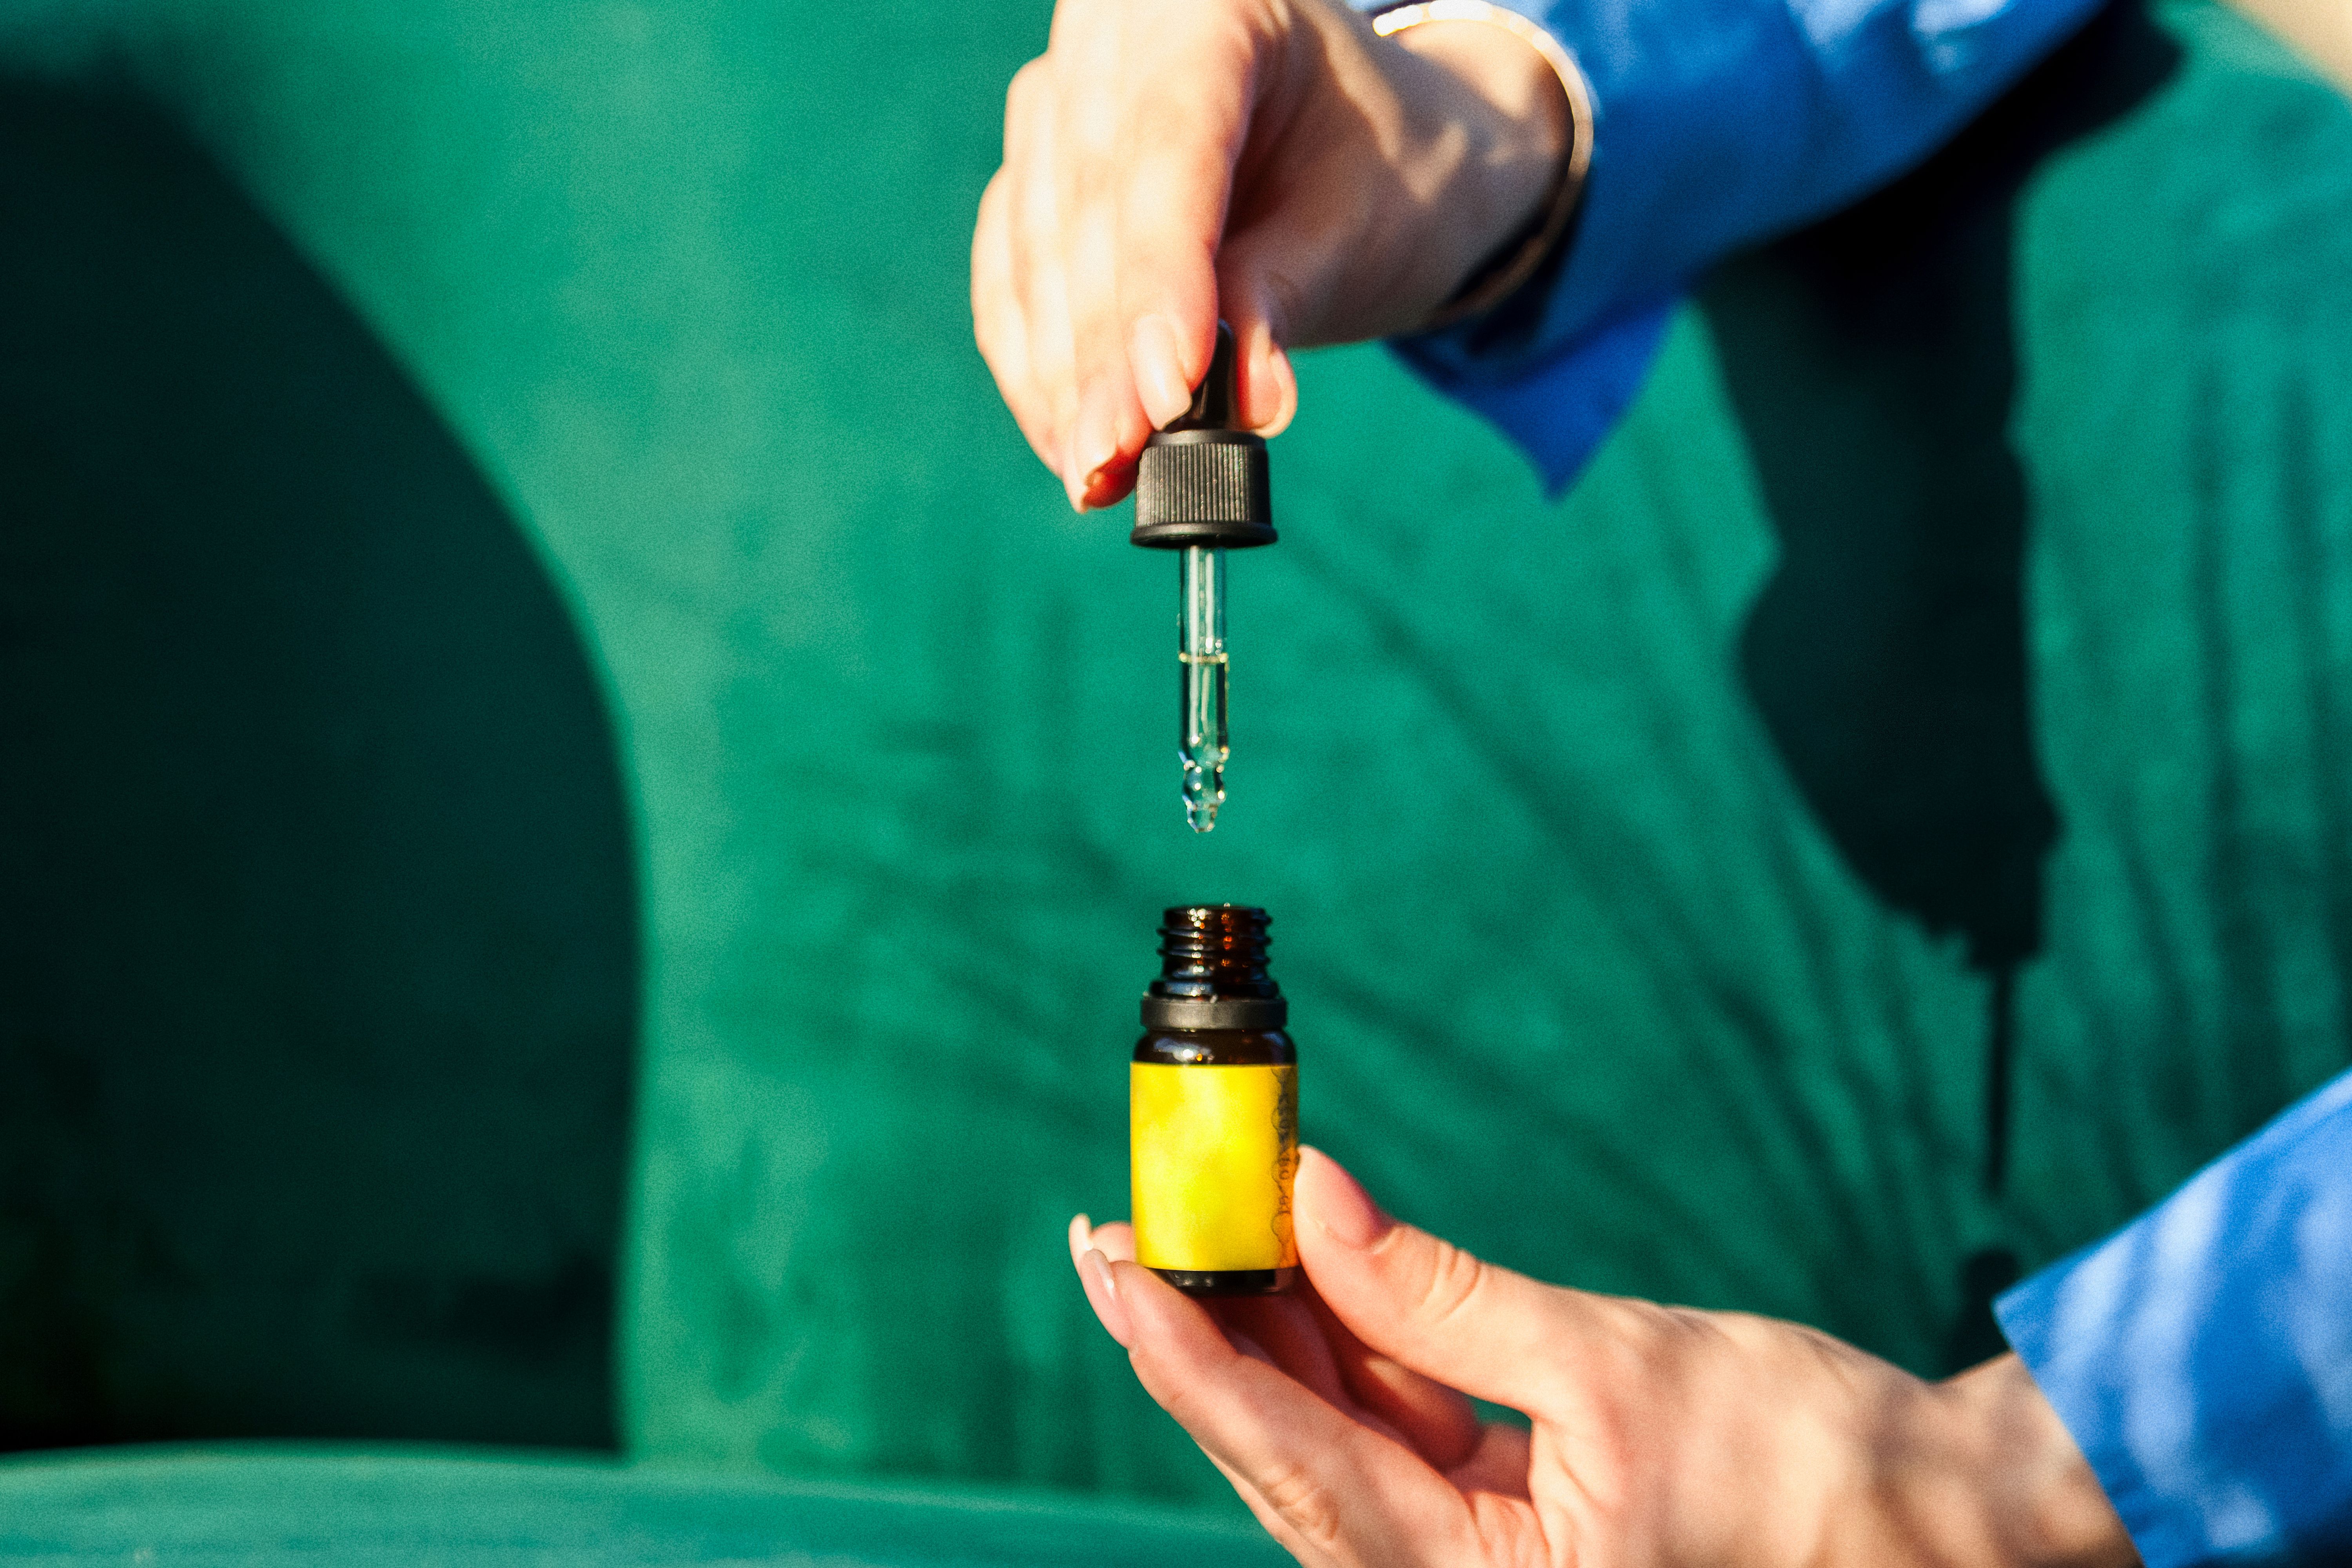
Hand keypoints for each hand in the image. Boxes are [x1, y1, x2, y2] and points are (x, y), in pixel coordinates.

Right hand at [973, 0, 1569, 510]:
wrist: (1378, 149)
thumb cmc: (1386, 170)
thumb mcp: (1363, 222)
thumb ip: (1287, 294)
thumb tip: (1242, 404)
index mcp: (1209, 4)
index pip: (1164, 147)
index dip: (1157, 278)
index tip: (1167, 391)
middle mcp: (1113, 36)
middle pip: (1087, 208)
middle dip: (1098, 353)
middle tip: (1115, 462)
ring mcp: (1058, 103)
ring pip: (1033, 251)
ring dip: (1058, 376)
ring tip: (1094, 476)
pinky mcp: (1032, 176)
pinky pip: (1011, 278)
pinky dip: (1038, 366)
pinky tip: (1067, 442)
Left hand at [1070, 1149, 2136, 1566]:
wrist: (1933, 1519)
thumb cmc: (1803, 1457)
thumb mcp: (1611, 1359)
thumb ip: (1441, 1293)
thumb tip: (1314, 1200)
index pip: (1292, 1458)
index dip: (1190, 1356)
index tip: (1117, 1263)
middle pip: (1288, 1461)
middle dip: (1204, 1341)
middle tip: (1124, 1233)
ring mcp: (1480, 1567)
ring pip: (1333, 1450)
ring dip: (1270, 1341)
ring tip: (1202, 1231)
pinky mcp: (1509, 1529)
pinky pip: (1396, 1445)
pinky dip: (1349, 1360)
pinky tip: (1305, 1275)